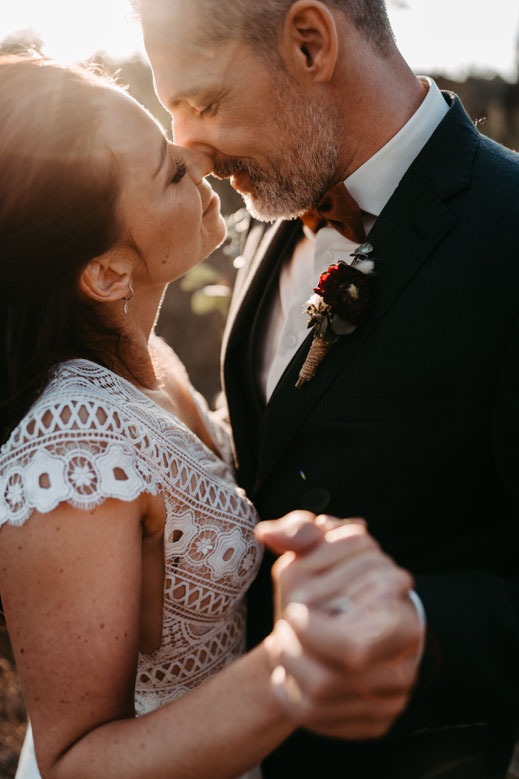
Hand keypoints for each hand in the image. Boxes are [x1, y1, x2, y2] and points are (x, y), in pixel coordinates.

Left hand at [258, 515, 422, 739]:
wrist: (348, 628)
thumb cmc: (335, 581)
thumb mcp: (322, 547)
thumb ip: (301, 530)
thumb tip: (269, 535)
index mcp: (401, 616)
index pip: (355, 644)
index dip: (313, 631)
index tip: (294, 611)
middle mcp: (404, 663)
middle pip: (334, 678)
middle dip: (297, 651)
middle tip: (283, 630)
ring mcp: (392, 699)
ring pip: (323, 700)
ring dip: (291, 668)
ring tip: (283, 645)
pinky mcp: (375, 724)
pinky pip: (324, 722)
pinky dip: (294, 698)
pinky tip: (288, 675)